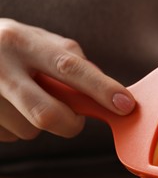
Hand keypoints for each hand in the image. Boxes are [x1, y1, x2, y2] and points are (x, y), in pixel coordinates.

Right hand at [0, 19, 134, 141]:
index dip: (101, 89)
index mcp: (21, 43)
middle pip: (48, 114)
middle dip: (71, 124)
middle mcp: (0, 68)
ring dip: (40, 122)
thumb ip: (70, 60)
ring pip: (31, 130)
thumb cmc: (12, 47)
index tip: (125, 104)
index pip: (69, 68)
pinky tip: (9, 106)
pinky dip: (20, 125)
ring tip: (25, 97)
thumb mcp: (37, 40)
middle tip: (75, 120)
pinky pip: (13, 136)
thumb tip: (103, 89)